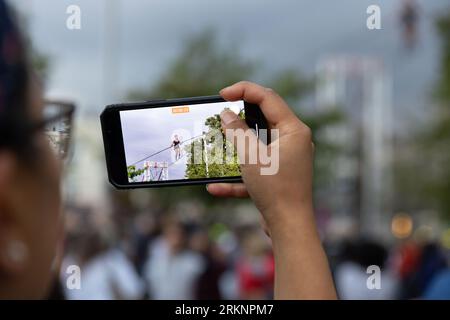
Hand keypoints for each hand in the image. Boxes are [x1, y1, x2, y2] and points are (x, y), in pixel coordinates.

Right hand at [207, 81, 313, 235]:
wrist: (289, 228)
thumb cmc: (276, 190)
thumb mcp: (252, 156)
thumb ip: (238, 131)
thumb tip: (226, 115)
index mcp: (293, 130)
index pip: (268, 98)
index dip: (244, 90)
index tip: (222, 94)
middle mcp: (293, 141)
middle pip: (263, 119)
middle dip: (238, 118)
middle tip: (219, 117)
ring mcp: (286, 159)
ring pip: (256, 145)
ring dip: (235, 147)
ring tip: (216, 144)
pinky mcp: (278, 176)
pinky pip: (255, 169)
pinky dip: (237, 175)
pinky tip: (215, 187)